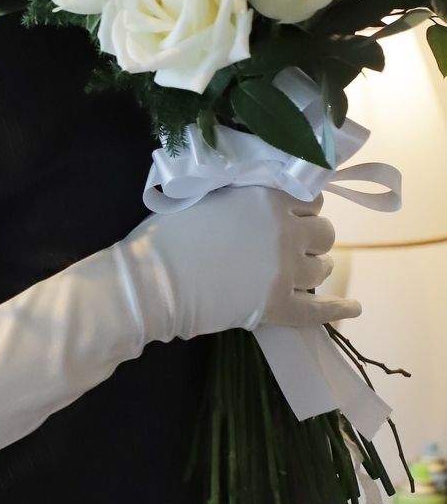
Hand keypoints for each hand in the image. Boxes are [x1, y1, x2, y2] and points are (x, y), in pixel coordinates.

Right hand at [122, 186, 360, 342]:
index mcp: (267, 197)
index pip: (309, 199)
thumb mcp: (207, 194)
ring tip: (299, 272)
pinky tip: (352, 308)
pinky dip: (339, 309)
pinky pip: (319, 310)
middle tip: (290, 245)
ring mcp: (285, 270)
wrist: (151, 279)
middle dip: (311, 237)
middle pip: (323, 232)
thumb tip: (267, 196)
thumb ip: (244, 193)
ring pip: (322, 268)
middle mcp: (285, 229)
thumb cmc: (168, 233)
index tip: (289, 216)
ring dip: (313, 267)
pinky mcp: (279, 306)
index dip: (300, 208)